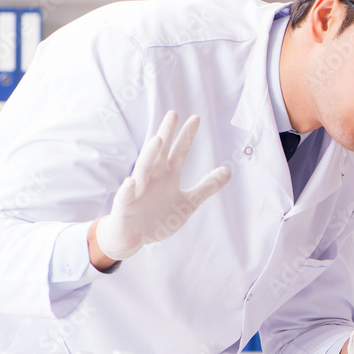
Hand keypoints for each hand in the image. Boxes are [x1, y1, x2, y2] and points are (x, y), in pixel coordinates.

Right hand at [96, 111, 231, 260]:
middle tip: (173, 114)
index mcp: (168, 177)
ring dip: (150, 155)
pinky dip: (128, 189)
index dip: (187, 137)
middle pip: (160, 153)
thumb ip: (206, 187)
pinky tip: (130, 182)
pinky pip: (126, 196)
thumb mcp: (188, 203)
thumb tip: (228, 171)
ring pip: (143, 169)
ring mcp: (137, 190)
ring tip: (158, 140)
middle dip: (166, 134)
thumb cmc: (157, 217)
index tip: (196, 118)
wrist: (133, 238)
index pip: (179, 152)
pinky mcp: (125, 205)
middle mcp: (152, 178)